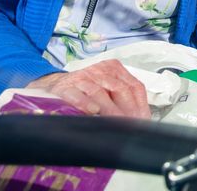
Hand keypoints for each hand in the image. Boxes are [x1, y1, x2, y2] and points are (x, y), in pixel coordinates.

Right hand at [28, 59, 148, 118]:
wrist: (53, 83)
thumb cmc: (85, 88)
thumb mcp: (107, 88)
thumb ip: (122, 99)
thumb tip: (140, 120)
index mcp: (114, 69)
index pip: (134, 86)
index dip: (140, 105)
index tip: (143, 120)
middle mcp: (100, 71)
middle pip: (120, 89)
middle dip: (127, 110)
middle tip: (131, 126)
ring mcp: (82, 77)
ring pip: (100, 92)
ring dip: (109, 110)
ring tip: (116, 124)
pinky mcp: (64, 86)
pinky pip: (76, 94)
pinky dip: (85, 103)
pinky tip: (92, 112)